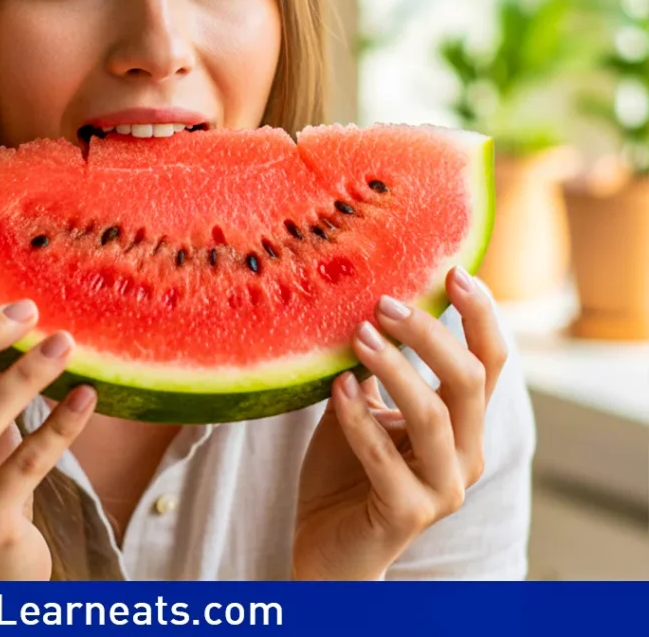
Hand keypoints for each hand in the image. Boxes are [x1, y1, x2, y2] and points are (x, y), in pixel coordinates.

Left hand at [293, 266, 506, 580]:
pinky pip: (385, 459)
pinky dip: (359, 418)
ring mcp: (441, 488)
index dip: (480, 315)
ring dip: (394, 370)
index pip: (489, 361)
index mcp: (464, 423)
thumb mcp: (363, 404)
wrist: (327, 547)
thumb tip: (360, 298)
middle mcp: (465, 454)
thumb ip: (373, 364)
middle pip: (469, 381)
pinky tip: (335, 389)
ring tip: (359, 336)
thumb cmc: (347, 470)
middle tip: (386, 301)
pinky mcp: (406, 514)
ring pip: (433, 417)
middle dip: (430, 335)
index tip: (455, 270)